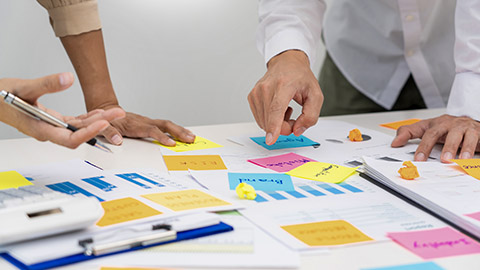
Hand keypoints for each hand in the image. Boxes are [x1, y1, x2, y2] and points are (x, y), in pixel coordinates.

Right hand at [0, 72, 124, 147]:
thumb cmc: (1, 97)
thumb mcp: (24, 87)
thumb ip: (46, 84)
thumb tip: (68, 79)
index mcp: (40, 129)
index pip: (69, 139)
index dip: (88, 133)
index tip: (103, 123)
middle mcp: (48, 132)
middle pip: (79, 134)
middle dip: (101, 124)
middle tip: (118, 113)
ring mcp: (51, 127)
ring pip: (78, 128)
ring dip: (97, 121)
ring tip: (115, 112)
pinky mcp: (53, 121)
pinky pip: (73, 123)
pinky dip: (87, 118)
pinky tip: (99, 113)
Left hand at [96, 108, 195, 145]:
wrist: (107, 111)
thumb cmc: (107, 121)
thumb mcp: (104, 127)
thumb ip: (110, 133)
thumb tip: (117, 140)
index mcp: (135, 124)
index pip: (152, 130)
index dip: (162, 136)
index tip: (171, 143)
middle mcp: (144, 122)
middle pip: (165, 125)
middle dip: (179, 132)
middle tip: (190, 139)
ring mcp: (148, 122)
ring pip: (168, 124)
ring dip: (181, 130)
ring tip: (192, 137)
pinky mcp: (150, 124)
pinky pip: (165, 126)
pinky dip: (176, 130)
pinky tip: (183, 134)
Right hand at [248, 50, 322, 144]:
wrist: (286, 62)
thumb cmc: (300, 77)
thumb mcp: (315, 95)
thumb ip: (310, 116)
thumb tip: (297, 130)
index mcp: (283, 84)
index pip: (276, 109)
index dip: (274, 126)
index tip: (270, 139)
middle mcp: (266, 87)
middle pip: (272, 121)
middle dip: (285, 127)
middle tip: (293, 116)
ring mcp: (256, 92)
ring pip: (265, 123)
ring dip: (277, 123)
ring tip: (285, 108)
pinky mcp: (251, 97)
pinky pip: (260, 119)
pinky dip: (270, 119)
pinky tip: (277, 108)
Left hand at [391, 114, 479, 162]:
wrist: (472, 124)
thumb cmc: (448, 129)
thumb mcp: (427, 129)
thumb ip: (409, 133)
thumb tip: (394, 142)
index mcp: (437, 123)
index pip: (427, 133)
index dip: (423, 146)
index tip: (418, 159)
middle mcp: (451, 124)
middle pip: (444, 133)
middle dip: (443, 146)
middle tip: (442, 160)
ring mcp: (465, 127)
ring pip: (464, 136)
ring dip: (461, 148)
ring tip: (457, 160)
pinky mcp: (478, 132)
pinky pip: (477, 140)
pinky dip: (474, 149)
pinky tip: (470, 158)